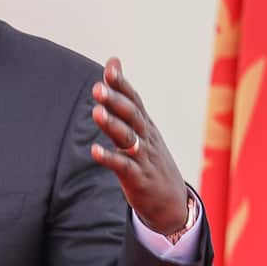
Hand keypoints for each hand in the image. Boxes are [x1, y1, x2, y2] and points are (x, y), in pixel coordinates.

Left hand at [90, 58, 189, 234]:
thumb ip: (122, 101)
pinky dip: (110, 158)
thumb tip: (113, 63)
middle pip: (131, 115)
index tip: (110, 66)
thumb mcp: (140, 130)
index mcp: (145, 125)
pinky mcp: (138, 178)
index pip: (134, 100)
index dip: (122, 84)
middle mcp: (145, 137)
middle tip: (98, 88)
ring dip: (111, 125)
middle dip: (115, 101)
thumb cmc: (150, 160)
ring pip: (127, 138)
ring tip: (96, 112)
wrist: (172, 202)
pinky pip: (123, 166)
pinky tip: (94, 150)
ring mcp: (143, 157)